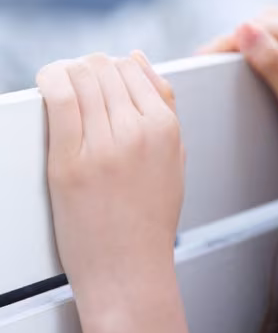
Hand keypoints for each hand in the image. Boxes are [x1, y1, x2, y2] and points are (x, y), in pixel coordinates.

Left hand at [36, 50, 184, 310]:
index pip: (133, 70)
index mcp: (166, 128)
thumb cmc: (149, 221)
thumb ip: (164, 105)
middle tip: (78, 79)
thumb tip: (137, 59)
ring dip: (68, 71)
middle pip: (106, 70)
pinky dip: (50, 80)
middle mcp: (138, 132)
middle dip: (89, 68)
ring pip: (83, 78)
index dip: (111, 66)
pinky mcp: (69, 163)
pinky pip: (60, 100)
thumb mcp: (174, 157)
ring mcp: (103, 147)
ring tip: (61, 79)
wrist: (129, 272)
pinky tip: (47, 80)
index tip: (98, 74)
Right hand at [194, 0, 277, 210]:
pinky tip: (260, 53)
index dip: (233, 39)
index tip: (203, 55)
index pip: (270, 26)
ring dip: (255, 35)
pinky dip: (271, 37)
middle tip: (209, 59)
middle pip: (272, 19)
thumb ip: (272, 63)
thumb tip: (243, 29)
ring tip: (232, 59)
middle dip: (241, 37)